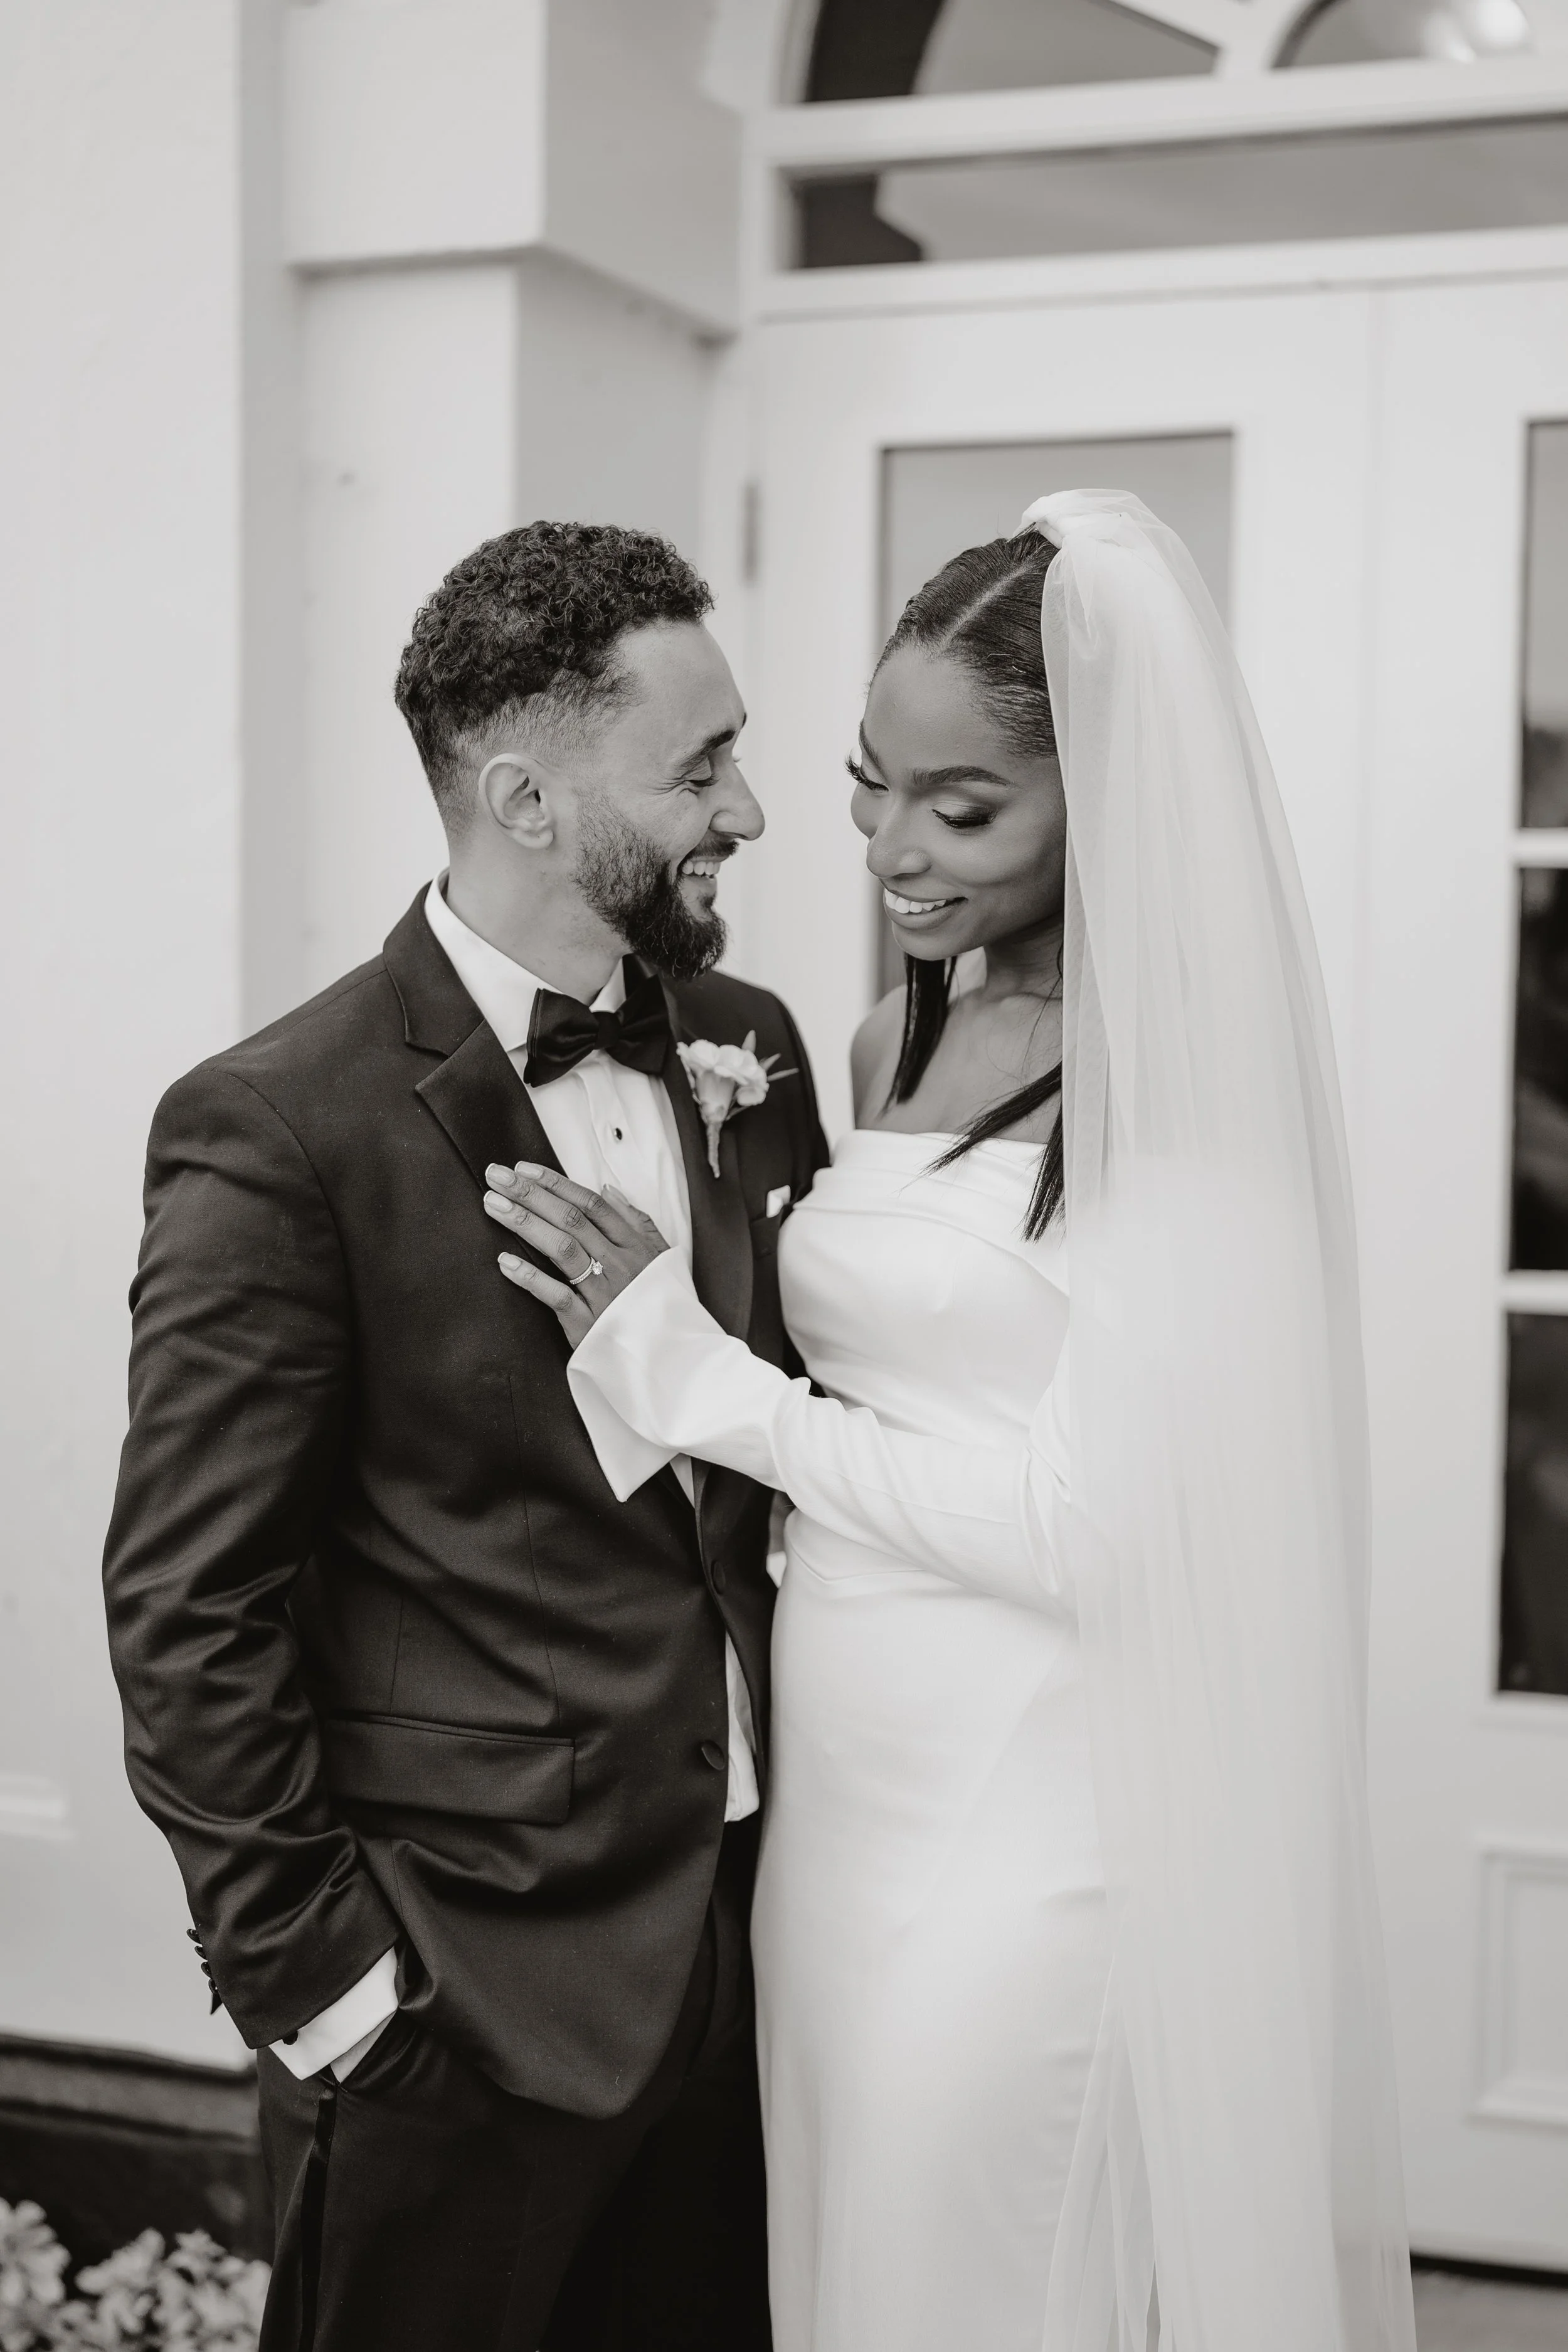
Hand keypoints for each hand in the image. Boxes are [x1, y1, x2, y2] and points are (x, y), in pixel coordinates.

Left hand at [484, 1163, 670, 1346]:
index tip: (524, 1170)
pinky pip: (557, 1297)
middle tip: (496, 1176)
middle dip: (530, 1194)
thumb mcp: (661, 1258)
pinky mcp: (589, 1326)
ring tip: (493, 1205)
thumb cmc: (660, 1305)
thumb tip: (608, 1188)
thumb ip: (637, 1222)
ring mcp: (605, 1295)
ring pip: (562, 1249)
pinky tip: (505, 1261)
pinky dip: (531, 1278)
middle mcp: (620, 1265)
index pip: (591, 1205)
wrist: (672, 1359)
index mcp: (635, 1246)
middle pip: (571, 1220)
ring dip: (525, 1223)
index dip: (556, 1184)